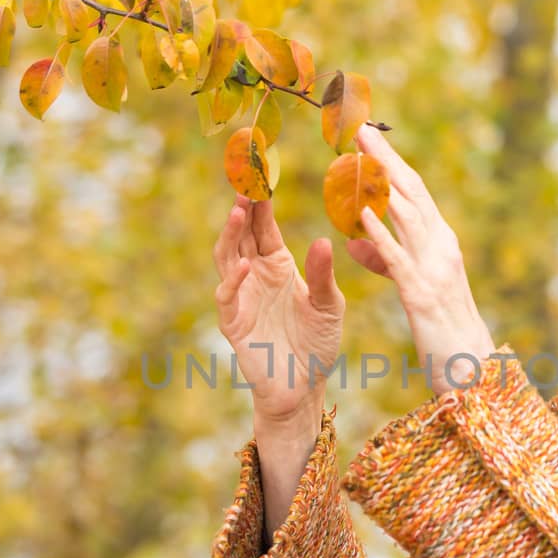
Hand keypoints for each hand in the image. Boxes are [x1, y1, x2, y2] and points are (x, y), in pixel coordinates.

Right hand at [213, 196, 344, 426]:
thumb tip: (323, 241)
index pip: (264, 225)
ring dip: (230, 234)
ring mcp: (241, 296)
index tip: (261, 170)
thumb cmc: (317, 343)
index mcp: (278, 264)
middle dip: (241, 206)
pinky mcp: (234, 322)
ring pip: (227, 256)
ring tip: (238, 210)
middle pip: (242, 233)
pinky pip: (228, 296)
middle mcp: (255, 275)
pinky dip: (234, 280)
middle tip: (245, 179)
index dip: (261, 200)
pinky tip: (245, 265)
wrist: (303, 387)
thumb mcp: (330, 305)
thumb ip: (324, 276)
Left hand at [344, 124, 495, 396]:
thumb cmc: (441, 327)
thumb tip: (354, 239)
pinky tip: (362, 214)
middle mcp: (441, 245)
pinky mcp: (422, 294)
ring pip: (409, 214)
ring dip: (382, 182)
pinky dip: (381, 234)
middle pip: (411, 191)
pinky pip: (399, 258)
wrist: (471, 368)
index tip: (366, 134)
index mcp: (439, 241)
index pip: (413, 191)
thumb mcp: (409, 284)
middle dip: (385, 157)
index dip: (389, 161)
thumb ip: (384, 259)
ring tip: (358, 154)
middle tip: (358, 127)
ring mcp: (434, 267)